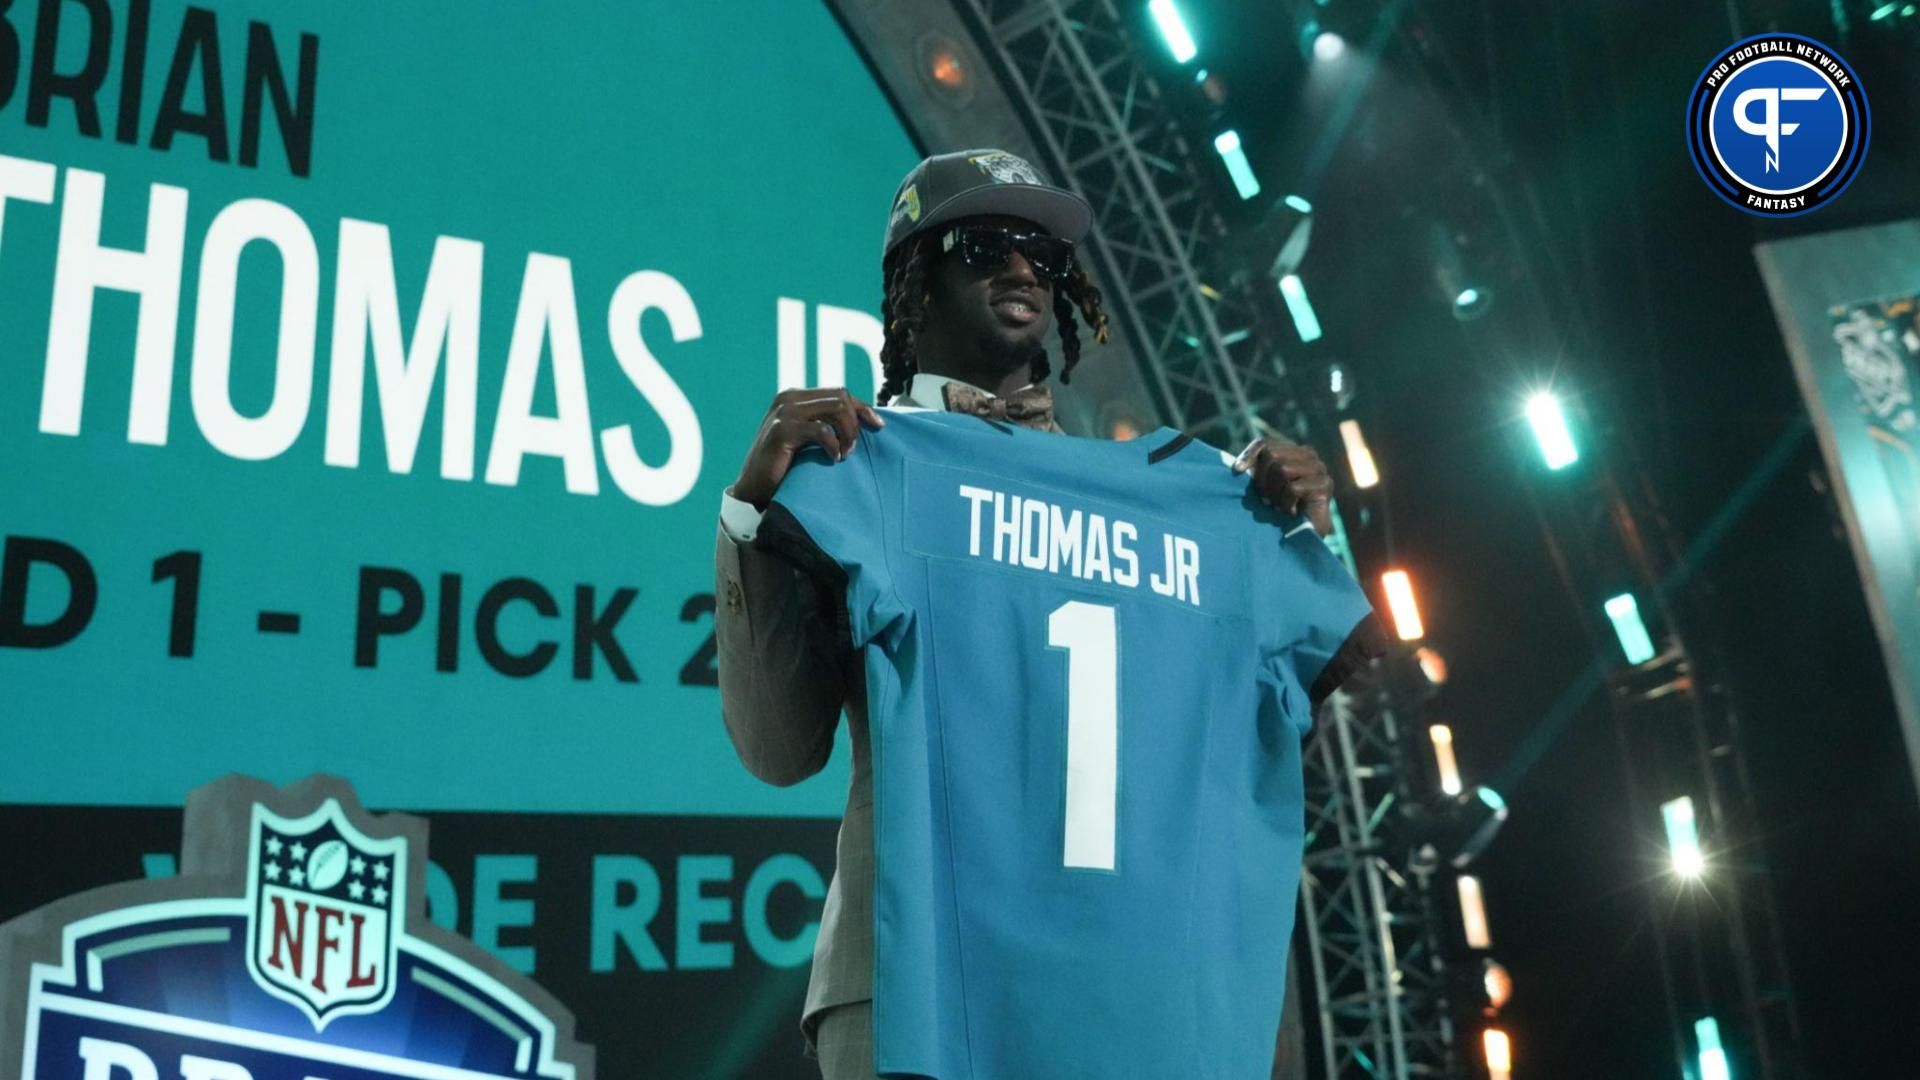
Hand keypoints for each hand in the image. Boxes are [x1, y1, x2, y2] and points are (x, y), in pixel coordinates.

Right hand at [732, 388, 885, 509]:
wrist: (754, 488)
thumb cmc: (783, 467)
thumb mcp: (808, 440)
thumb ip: (826, 424)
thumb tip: (864, 420)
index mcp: (797, 397)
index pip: (839, 393)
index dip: (863, 408)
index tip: (878, 426)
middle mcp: (790, 398)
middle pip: (841, 397)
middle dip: (855, 422)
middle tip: (853, 448)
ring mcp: (785, 411)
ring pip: (836, 408)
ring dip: (847, 432)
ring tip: (844, 454)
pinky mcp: (782, 429)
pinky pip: (822, 430)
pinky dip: (833, 445)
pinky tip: (833, 459)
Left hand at [1233, 437, 1333, 535]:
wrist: (1306, 534)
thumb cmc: (1283, 509)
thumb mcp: (1267, 487)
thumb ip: (1257, 473)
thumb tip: (1238, 467)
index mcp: (1293, 452)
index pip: (1265, 443)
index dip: (1249, 454)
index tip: (1237, 470)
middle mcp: (1308, 455)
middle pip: (1272, 455)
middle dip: (1262, 480)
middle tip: (1266, 500)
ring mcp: (1318, 469)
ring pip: (1282, 469)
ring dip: (1275, 493)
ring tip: (1278, 506)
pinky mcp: (1324, 485)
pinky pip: (1293, 488)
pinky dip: (1286, 503)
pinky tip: (1290, 512)